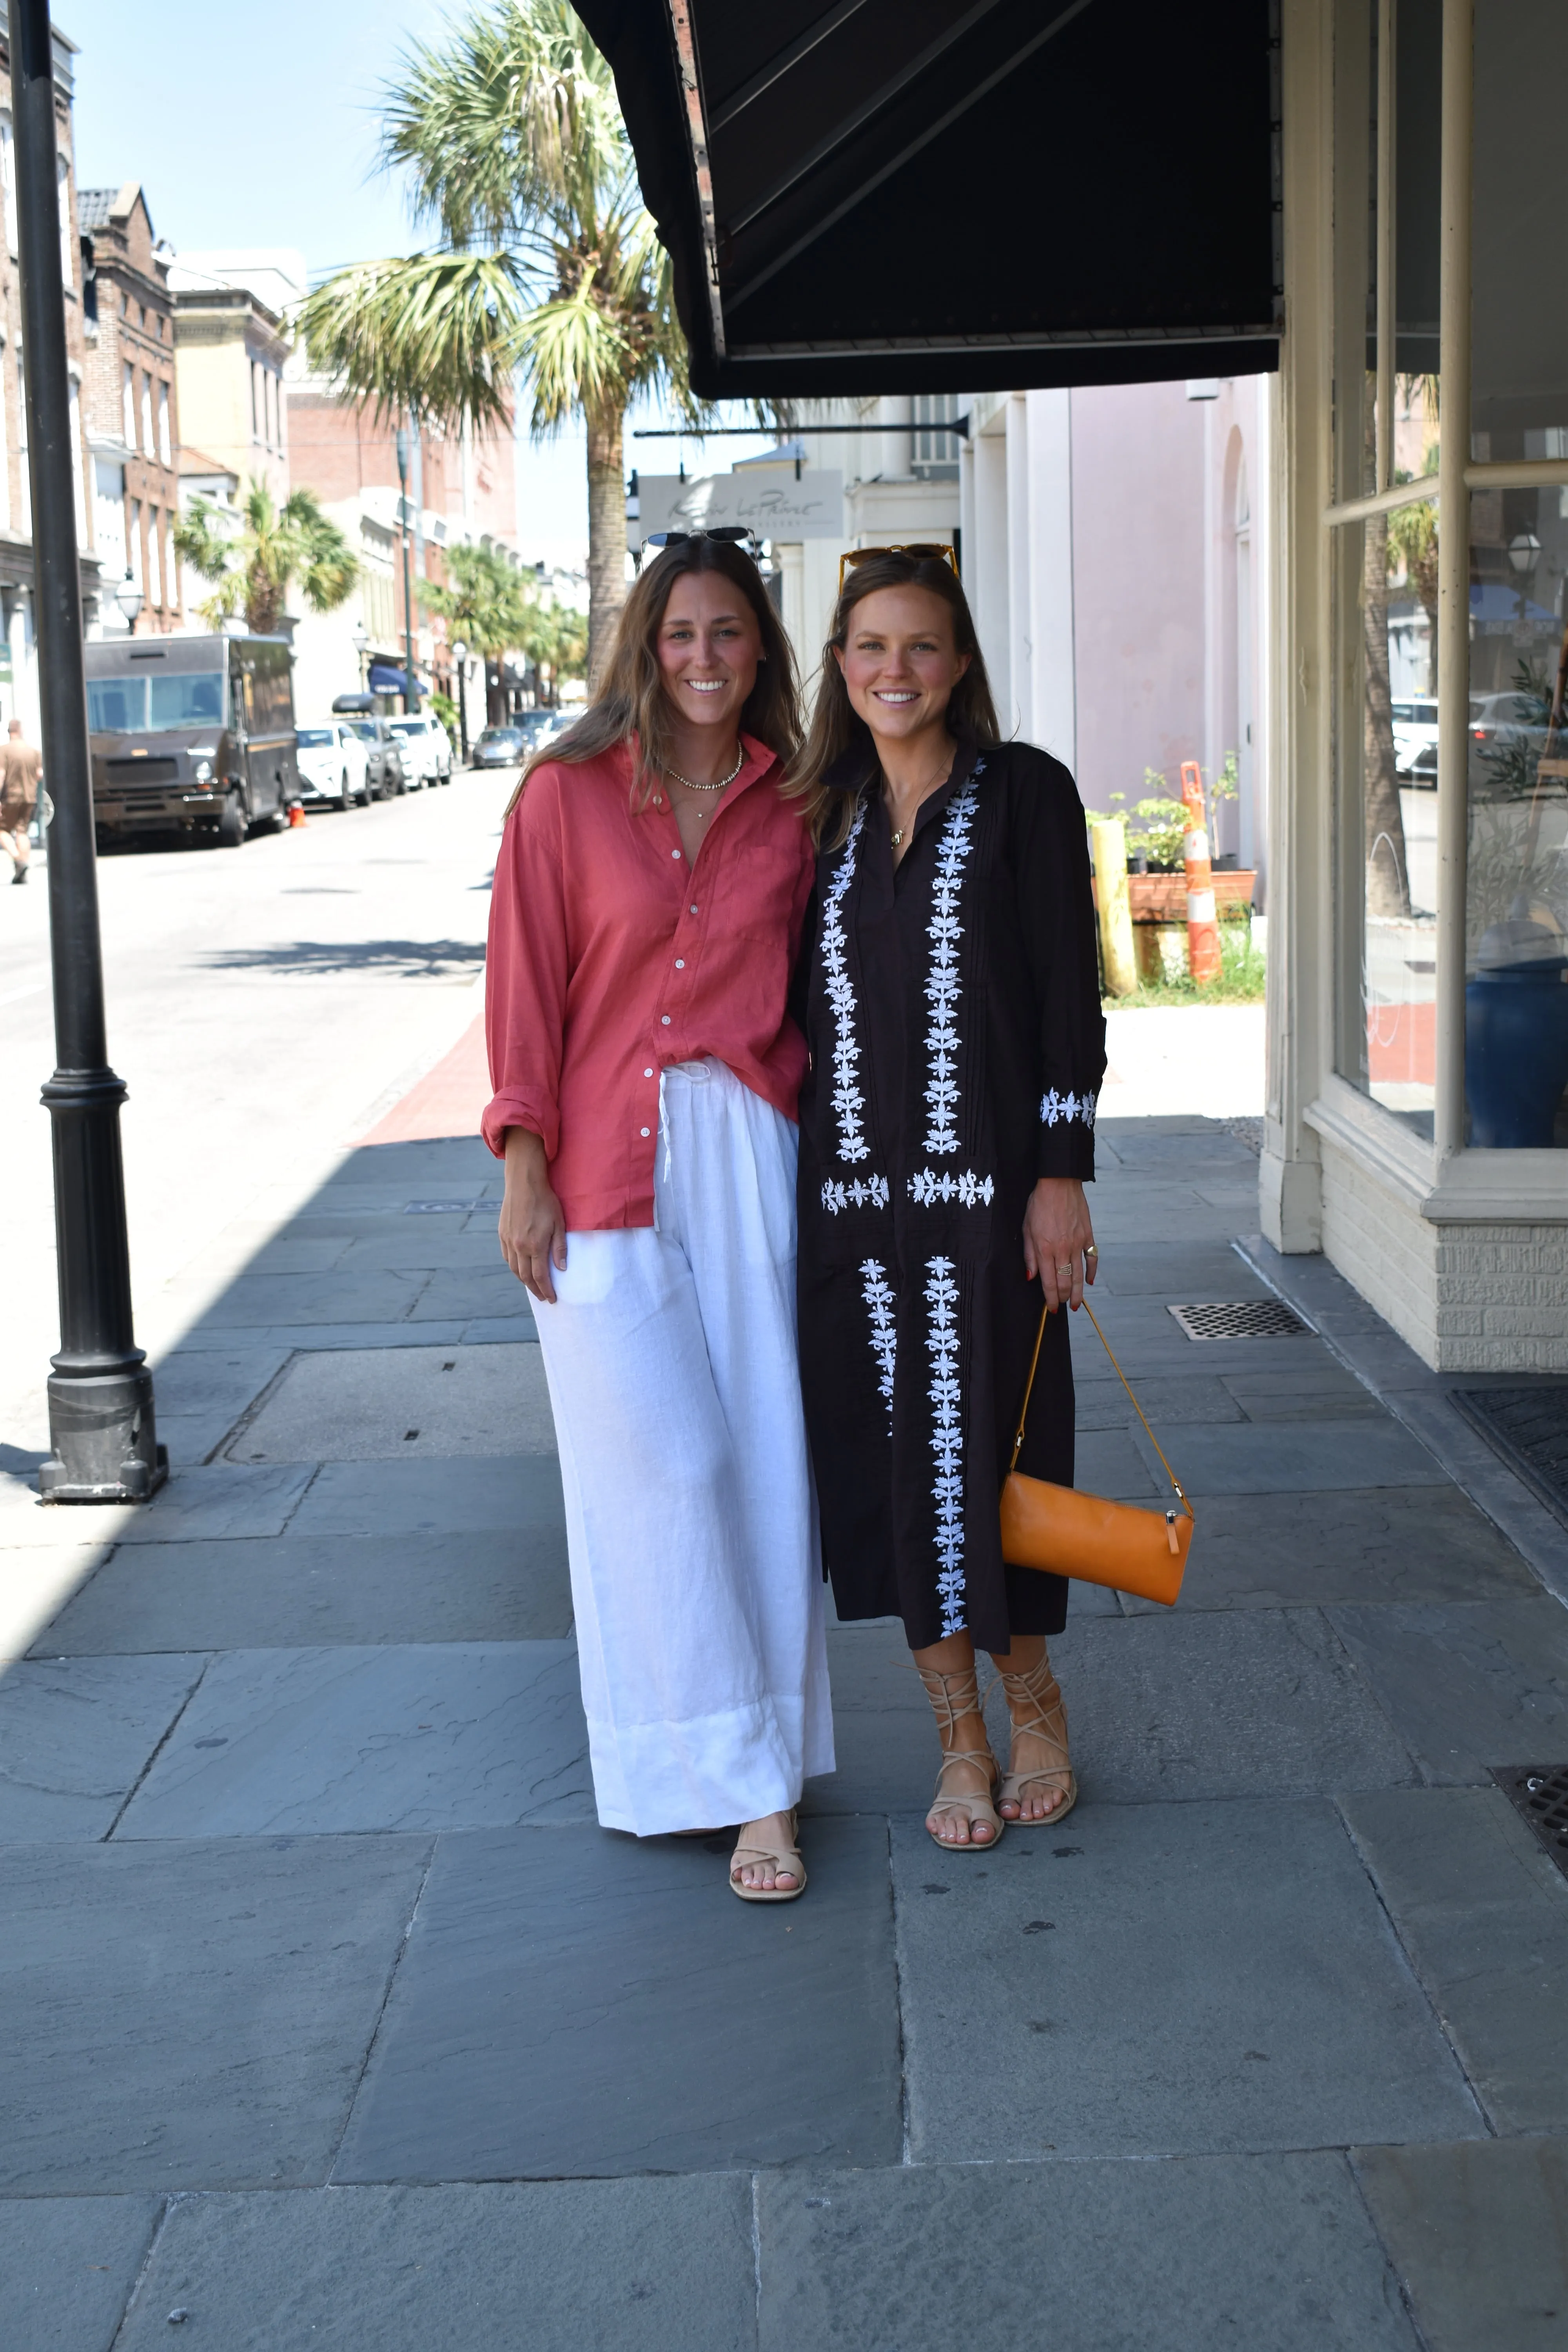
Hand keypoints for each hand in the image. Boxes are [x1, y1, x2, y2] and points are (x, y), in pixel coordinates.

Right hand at [498, 1127, 566, 1302]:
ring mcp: (508, 1240)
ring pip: (514, 1269)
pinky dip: (514, 1267)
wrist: (524, 1183)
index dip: (546, 1290)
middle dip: (535, 1290)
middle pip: (525, 1276)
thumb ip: (559, 1247)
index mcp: (535, 1245)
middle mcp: (519, 1246)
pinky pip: (507, 1257)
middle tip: (543, 1297)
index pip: (540, 1276)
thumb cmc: (546, 1201)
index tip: (551, 1299)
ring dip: (524, 1280)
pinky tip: (520, 1268)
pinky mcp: (502, 1234)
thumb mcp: (559, 1223)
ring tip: (533, 1286)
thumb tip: (561, 1269)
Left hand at [1022, 1177, 1096, 1314]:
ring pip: (1080, 1276)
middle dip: (1064, 1298)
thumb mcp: (1026, 1229)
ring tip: (1077, 1304)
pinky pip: (1092, 1259)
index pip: (1049, 1283)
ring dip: (1078, 1293)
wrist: (1059, 1183)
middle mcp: (1062, 1250)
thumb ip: (1029, 1256)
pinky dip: (1092, 1272)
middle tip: (1063, 1305)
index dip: (1051, 1299)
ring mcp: (1078, 1244)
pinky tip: (1089, 1282)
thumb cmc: (1039, 1204)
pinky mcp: (1088, 1236)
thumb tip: (1031, 1277)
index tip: (1052, 1308)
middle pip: (1066, 1283)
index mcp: (1045, 1249)